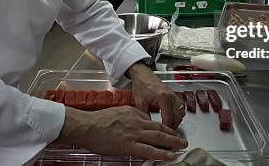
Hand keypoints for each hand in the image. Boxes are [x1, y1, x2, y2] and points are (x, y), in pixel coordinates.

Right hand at [57, 106, 186, 160]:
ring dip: (172, 142)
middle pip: (159, 128)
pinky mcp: (130, 145)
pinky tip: (170, 156)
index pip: (151, 121)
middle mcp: (137, 122)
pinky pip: (150, 150)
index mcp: (133, 113)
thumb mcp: (117, 113)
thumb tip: (136, 124)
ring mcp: (134, 133)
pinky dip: (162, 153)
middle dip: (172, 134)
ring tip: (181, 146)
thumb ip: (129, 117)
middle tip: (181, 139)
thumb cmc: (97, 121)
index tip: (168, 132)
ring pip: (158, 138)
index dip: (162, 127)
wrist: (87, 126)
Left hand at [128, 62, 185, 129]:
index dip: (167, 129)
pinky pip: (181, 106)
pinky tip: (172, 117)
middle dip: (174, 127)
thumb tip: (149, 128)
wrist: (142, 74)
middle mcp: (171, 96)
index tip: (164, 136)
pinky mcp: (174, 94)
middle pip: (178, 117)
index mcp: (164, 98)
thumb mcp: (140, 103)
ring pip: (181, 112)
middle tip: (168, 134)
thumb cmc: (141, 85)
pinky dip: (178, 113)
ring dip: (177, 120)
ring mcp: (174, 95)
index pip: (169, 118)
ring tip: (169, 127)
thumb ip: (145, 116)